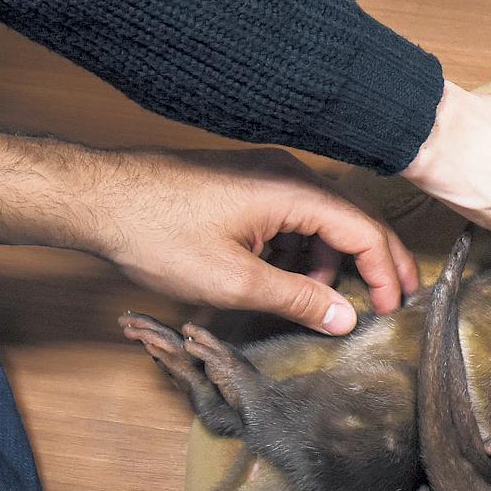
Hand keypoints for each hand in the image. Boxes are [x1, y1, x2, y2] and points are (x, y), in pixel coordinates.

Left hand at [83, 147, 416, 334]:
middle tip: (391, 300)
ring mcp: (265, 174)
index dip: (385, 271)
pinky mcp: (245, 183)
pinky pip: (293, 215)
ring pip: (321, 219)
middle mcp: (287, 173)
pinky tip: (286, 278)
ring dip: (330, 260)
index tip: (393, 307)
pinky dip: (301, 248)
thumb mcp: (234, 281)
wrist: (97, 198)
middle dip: (373, 263)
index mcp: (293, 191)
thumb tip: (345, 318)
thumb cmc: (158, 234)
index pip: (363, 231)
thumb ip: (299, 299)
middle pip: (351, 219)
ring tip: (323, 301)